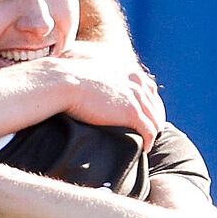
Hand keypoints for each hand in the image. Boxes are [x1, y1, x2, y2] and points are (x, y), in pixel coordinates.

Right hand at [44, 51, 163, 144]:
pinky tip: (146, 148)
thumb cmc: (63, 77)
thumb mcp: (84, 69)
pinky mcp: (131, 112)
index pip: (148, 86)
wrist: (61, 82)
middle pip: (154, 103)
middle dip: (155, 118)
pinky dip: (149, 140)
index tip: (146, 112)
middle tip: (152, 131)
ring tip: (149, 142)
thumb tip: (81, 76)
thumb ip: (92, 74)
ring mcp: (134, 96)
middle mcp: (134, 81)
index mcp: (125, 70)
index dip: (150, 101)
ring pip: (154, 118)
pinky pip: (148, 129)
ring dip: (153, 131)